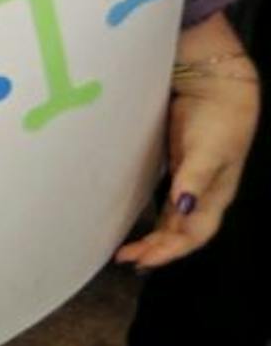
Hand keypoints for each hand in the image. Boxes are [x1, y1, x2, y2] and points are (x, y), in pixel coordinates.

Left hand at [115, 63, 258, 269]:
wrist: (216, 84)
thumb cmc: (219, 119)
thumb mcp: (208, 149)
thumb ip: (195, 178)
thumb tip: (183, 208)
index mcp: (217, 195)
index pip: (194, 235)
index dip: (171, 251)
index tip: (143, 261)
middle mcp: (204, 192)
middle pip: (181, 232)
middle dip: (157, 249)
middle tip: (126, 259)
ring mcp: (191, 179)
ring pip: (174, 219)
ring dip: (154, 236)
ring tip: (129, 250)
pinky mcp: (178, 163)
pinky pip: (166, 199)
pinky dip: (155, 214)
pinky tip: (139, 218)